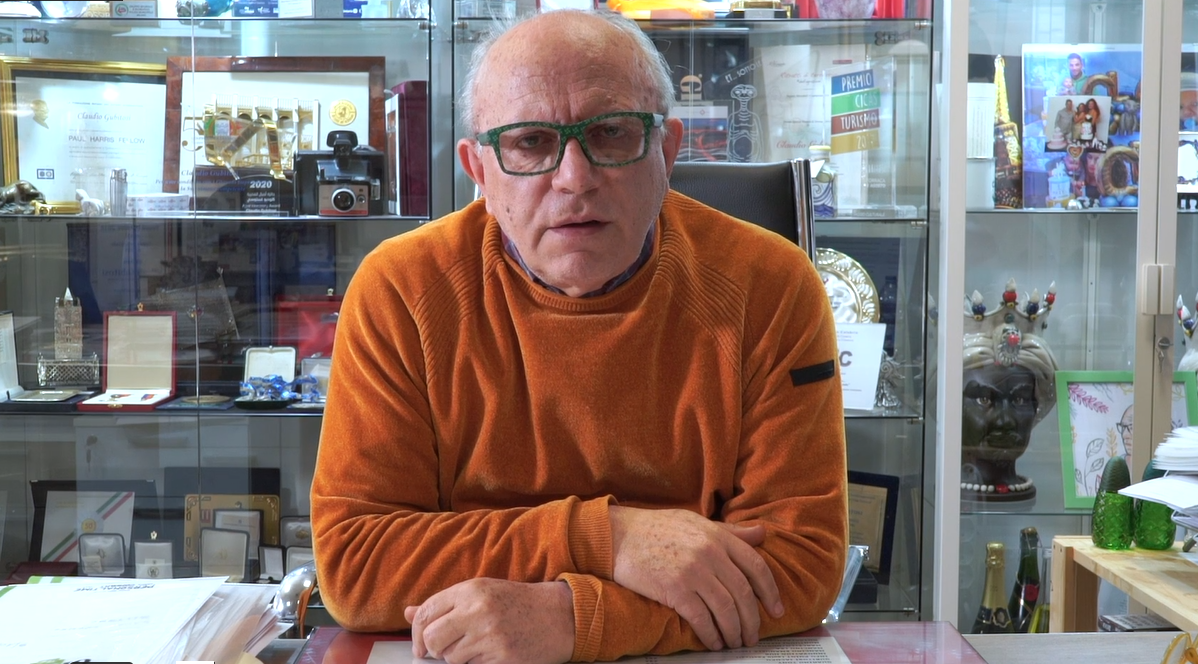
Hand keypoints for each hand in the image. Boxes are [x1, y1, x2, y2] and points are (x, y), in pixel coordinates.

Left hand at [404, 578, 573, 663]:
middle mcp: (478, 610)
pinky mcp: (502, 657)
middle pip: (433, 639)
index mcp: (470, 590)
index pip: (425, 613)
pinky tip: (490, 653)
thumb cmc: (516, 603)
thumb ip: (444, 604)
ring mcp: (490, 635)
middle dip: (433, 650)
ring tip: (477, 646)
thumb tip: (408, 613)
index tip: (420, 645)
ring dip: (458, 658)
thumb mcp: (480, 593)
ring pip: (451, 658)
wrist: (557, 616)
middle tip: (443, 650)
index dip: (416, 633)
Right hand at [609, 506, 781, 650]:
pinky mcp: (675, 589)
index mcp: (718, 536)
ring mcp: (693, 571)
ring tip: (735, 642)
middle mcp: (710, 552)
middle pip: (743, 594)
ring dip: (734, 632)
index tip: (776, 610)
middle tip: (753, 636)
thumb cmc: (657, 528)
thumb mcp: (697, 522)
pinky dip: (712, 635)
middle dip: (752, 620)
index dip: (770, 592)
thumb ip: (731, 532)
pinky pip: (702, 618)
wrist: (618, 536)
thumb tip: (763, 534)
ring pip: (726, 610)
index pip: (756, 566)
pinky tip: (714, 642)